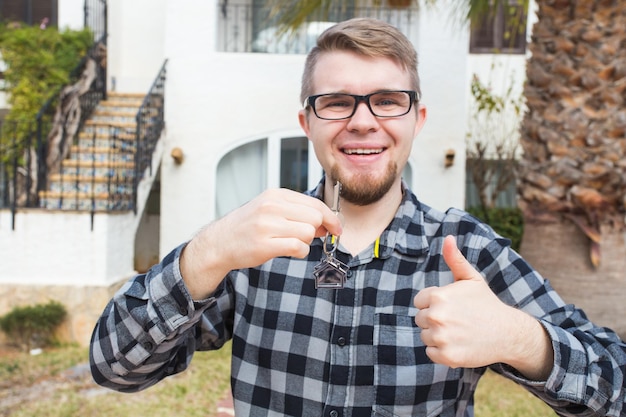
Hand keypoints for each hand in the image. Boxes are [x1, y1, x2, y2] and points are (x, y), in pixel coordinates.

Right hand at [181, 188, 341, 298]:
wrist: (220, 242)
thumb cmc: (248, 226)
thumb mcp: (271, 209)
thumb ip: (298, 213)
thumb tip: (327, 223)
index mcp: (275, 195)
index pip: (314, 203)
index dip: (330, 217)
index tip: (336, 227)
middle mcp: (271, 207)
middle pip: (315, 217)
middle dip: (317, 230)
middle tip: (310, 237)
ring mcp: (267, 225)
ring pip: (308, 233)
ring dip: (306, 242)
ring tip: (291, 242)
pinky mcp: (264, 245)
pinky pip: (298, 248)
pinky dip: (300, 252)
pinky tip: (288, 250)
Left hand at [414, 235, 517, 368]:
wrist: (508, 332)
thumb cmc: (486, 303)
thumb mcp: (471, 278)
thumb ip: (454, 259)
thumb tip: (448, 237)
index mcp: (438, 296)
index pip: (420, 302)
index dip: (435, 303)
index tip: (453, 306)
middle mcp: (436, 317)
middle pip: (421, 319)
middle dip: (436, 319)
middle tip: (458, 320)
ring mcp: (441, 338)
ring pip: (426, 336)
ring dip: (438, 336)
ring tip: (460, 331)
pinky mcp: (446, 356)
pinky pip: (431, 353)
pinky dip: (442, 352)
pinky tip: (459, 344)